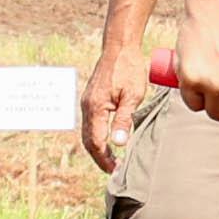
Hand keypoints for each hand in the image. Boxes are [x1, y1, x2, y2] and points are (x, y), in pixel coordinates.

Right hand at [82, 36, 148, 173]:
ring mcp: (87, 102)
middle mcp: (87, 107)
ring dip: (98, 147)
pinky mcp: (91, 98)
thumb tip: (118, 144)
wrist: (119, 48)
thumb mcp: (132, 96)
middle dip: (99, 157)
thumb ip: (124, 121)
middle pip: (88, 140)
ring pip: (88, 132)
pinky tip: (107, 139)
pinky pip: (91, 122)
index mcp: (96, 108)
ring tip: (111, 159)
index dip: (104, 158)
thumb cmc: (129, 69)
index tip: (115, 170)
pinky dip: (97, 135)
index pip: (96, 142)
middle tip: (113, 170)